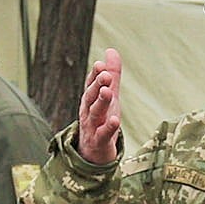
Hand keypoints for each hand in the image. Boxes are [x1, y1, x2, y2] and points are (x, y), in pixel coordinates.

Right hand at [77, 48, 122, 164]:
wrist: (93, 153)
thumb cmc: (101, 120)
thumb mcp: (108, 96)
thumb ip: (111, 75)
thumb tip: (111, 50)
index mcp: (90, 100)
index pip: (90, 85)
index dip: (94, 75)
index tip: (100, 65)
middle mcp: (88, 112)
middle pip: (91, 97)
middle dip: (97, 85)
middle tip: (104, 74)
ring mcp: (92, 127)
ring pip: (95, 113)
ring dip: (101, 102)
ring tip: (108, 91)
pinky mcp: (99, 142)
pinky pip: (103, 134)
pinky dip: (108, 127)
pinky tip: (115, 120)